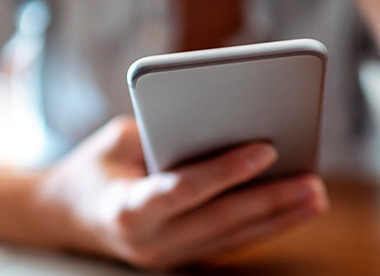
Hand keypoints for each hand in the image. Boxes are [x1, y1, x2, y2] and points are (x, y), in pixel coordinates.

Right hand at [37, 116, 327, 269]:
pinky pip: (230, 241)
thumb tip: (221, 122)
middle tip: (312, 180)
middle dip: (270, 200)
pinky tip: (293, 209)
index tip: (266, 148)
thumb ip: (163, 135)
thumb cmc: (94, 166)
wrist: (65, 214)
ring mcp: (167, 256)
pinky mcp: (182, 257)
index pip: (183, 190)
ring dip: (278, 217)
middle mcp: (148, 243)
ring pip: (232, 237)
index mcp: (125, 210)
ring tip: (315, 195)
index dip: (225, 171)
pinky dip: (263, 225)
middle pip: (220, 220)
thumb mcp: (117, 140)